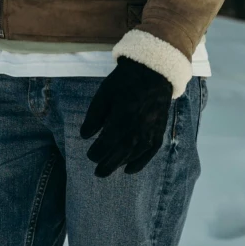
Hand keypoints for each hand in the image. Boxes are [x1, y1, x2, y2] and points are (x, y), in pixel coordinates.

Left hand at [80, 58, 171, 175]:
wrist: (154, 72)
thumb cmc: (125, 82)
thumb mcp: (104, 94)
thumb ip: (94, 116)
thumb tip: (85, 136)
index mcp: (121, 119)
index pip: (105, 145)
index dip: (96, 153)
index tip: (90, 155)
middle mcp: (137, 130)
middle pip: (119, 155)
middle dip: (107, 165)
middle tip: (98, 173)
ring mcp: (150, 133)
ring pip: (133, 155)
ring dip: (120, 164)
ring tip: (110, 168)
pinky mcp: (159, 132)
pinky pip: (149, 153)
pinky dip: (139, 163)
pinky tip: (129, 170)